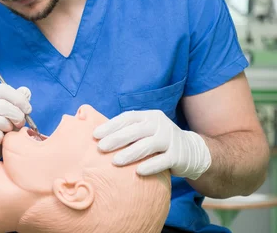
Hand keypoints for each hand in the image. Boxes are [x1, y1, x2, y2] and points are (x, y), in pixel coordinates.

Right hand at [0, 83, 31, 154]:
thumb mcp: (5, 108)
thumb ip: (16, 99)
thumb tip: (25, 91)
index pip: (4, 90)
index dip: (20, 99)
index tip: (27, 109)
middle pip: (6, 107)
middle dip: (18, 117)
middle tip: (19, 123)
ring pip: (3, 123)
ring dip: (9, 129)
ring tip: (6, 130)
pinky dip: (2, 139)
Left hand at [92, 110, 211, 179]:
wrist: (191, 151)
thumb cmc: (158, 140)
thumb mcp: (146, 130)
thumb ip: (128, 130)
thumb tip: (98, 136)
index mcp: (149, 116)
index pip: (127, 118)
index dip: (111, 126)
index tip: (95, 135)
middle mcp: (160, 124)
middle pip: (135, 130)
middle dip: (117, 139)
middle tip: (101, 148)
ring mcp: (170, 139)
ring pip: (148, 145)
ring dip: (130, 153)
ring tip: (115, 161)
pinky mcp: (178, 156)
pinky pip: (163, 161)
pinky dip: (150, 165)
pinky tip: (138, 172)